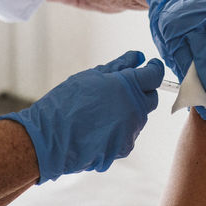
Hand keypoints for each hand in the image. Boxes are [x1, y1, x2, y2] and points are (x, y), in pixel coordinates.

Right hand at [0, 51, 163, 182]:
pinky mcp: (124, 148)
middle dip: (142, 91)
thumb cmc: (66, 103)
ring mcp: (131, 131)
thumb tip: (138, 57)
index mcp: (128, 87)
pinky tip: (98, 128)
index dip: (153, 69)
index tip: (148, 67)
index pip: (154, 75)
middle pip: (151, 98)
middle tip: (119, 89)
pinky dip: (119, 129)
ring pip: (139, 117)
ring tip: (101, 112)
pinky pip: (128, 134)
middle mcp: (135, 110)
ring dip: (128, 112)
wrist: (50, 139)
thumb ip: (119, 66)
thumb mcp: (91, 77)